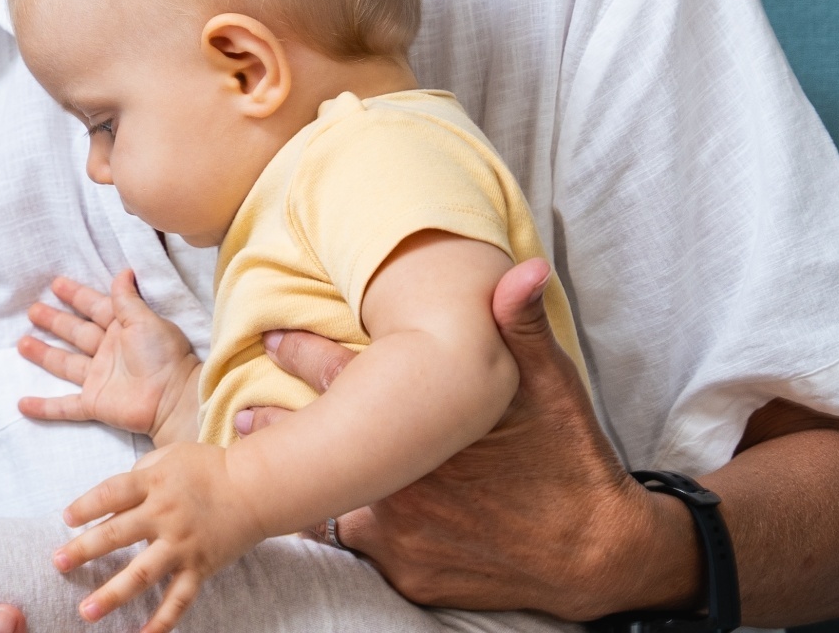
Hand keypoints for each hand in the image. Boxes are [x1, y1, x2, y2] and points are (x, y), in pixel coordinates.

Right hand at [19, 272, 201, 443]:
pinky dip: (44, 407)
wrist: (173, 397)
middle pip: (75, 333)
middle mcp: (107, 352)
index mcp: (121, 329)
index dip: (76, 295)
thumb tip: (124, 272)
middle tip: (32, 310)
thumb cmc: (163, 355)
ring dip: (44, 355)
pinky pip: (64, 406)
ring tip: (22, 344)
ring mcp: (98, 379)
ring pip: (65, 365)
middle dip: (54, 321)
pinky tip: (23, 404)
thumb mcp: (145, 320)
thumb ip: (128, 299)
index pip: (94, 307)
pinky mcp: (94, 403)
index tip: (56, 283)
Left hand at [54, 441, 265, 631]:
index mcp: (154, 484)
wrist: (255, 487)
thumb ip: (138, 475)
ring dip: (112, 594)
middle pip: (117, 534)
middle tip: (57, 563)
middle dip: (83, 550)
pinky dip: (162, 620)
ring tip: (86, 611)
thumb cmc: (208, 468)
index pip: (111, 494)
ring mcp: (182, 545)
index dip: (85, 506)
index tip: (65, 519)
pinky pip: (178, 599)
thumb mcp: (169, 456)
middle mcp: (165, 515)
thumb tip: (109, 500)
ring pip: (142, 574)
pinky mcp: (199, 567)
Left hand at [232, 259, 657, 618]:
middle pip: (318, 444)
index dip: (300, 353)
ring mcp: (400, 530)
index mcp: (420, 422)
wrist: (596, 553)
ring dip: (306, 488)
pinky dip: (358, 532)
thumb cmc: (570, 460)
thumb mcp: (550, 385)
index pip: (340, 376)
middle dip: (279, 427)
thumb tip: (522, 268)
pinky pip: (367, 549)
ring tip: (272, 474)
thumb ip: (519, 325)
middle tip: (241, 416)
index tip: (270, 338)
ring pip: (333, 505)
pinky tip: (337, 522)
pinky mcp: (409, 571)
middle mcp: (398, 476)